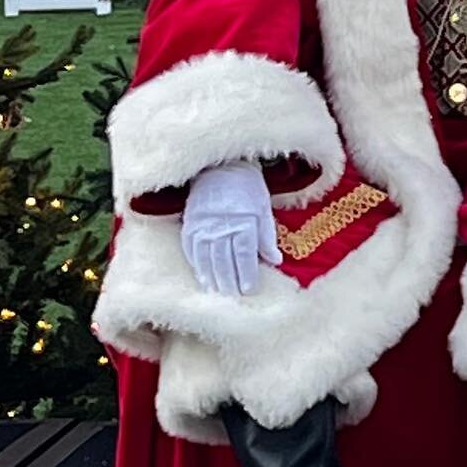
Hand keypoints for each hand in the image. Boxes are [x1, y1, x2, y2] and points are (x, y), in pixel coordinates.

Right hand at [181, 162, 281, 295]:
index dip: (247, 273)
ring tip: (217, 293)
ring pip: (206, 258)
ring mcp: (203, 225)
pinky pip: (191, 249)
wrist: (221, 168)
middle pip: (224, 260)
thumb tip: (276, 261)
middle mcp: (222, 225)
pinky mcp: (191, 223)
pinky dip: (197, 264)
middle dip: (229, 281)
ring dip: (212, 277)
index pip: (245, 254)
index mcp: (244, 220)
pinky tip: (202, 277)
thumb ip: (268, 236)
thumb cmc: (248, 188)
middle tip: (233, 298)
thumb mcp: (264, 208)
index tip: (249, 290)